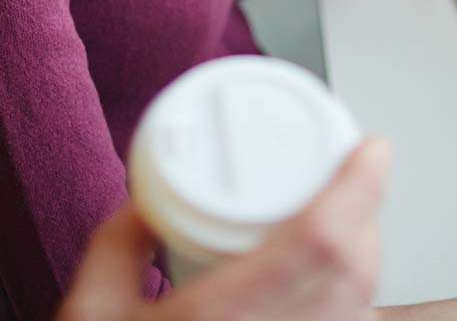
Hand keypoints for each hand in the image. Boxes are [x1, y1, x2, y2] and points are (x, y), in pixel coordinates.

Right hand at [57, 138, 390, 320]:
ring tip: (348, 225)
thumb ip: (119, 243)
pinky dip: (352, 307)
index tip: (369, 151)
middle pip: (354, 278)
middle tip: (358, 177)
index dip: (357, 190)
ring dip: (366, 264)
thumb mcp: (87, 312)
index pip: (317, 245)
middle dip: (369, 217)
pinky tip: (331, 288)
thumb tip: (149, 200)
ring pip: (361, 316)